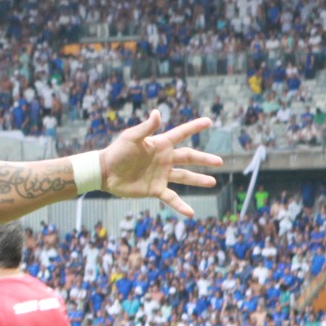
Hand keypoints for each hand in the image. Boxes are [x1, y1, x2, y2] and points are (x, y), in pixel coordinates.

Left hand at [98, 111, 222, 217]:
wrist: (105, 172)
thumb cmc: (117, 152)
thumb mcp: (131, 138)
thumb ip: (146, 127)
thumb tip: (157, 112)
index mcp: (160, 144)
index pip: (181, 133)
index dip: (194, 127)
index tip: (209, 121)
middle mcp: (164, 159)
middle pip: (189, 157)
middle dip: (204, 159)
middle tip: (220, 161)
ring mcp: (161, 175)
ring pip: (185, 177)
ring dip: (199, 180)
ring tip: (213, 182)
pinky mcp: (155, 189)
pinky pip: (171, 197)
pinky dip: (180, 205)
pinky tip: (190, 213)